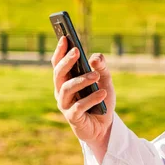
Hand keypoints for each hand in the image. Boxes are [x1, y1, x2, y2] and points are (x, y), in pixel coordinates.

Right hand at [51, 36, 116, 161]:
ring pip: (67, 89)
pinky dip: (91, 99)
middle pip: (59, 74)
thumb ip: (102, 68)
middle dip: (67, 61)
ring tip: (95, 76)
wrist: (104, 127)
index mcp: (66, 80)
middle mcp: (62, 91)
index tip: (65, 37)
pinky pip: (79, 106)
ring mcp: (65, 105)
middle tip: (77, 50)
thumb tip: (95, 57)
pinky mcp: (73, 117)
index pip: (58, 63)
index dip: (60, 51)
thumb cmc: (101, 101)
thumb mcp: (105, 81)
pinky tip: (102, 93)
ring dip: (81, 80)